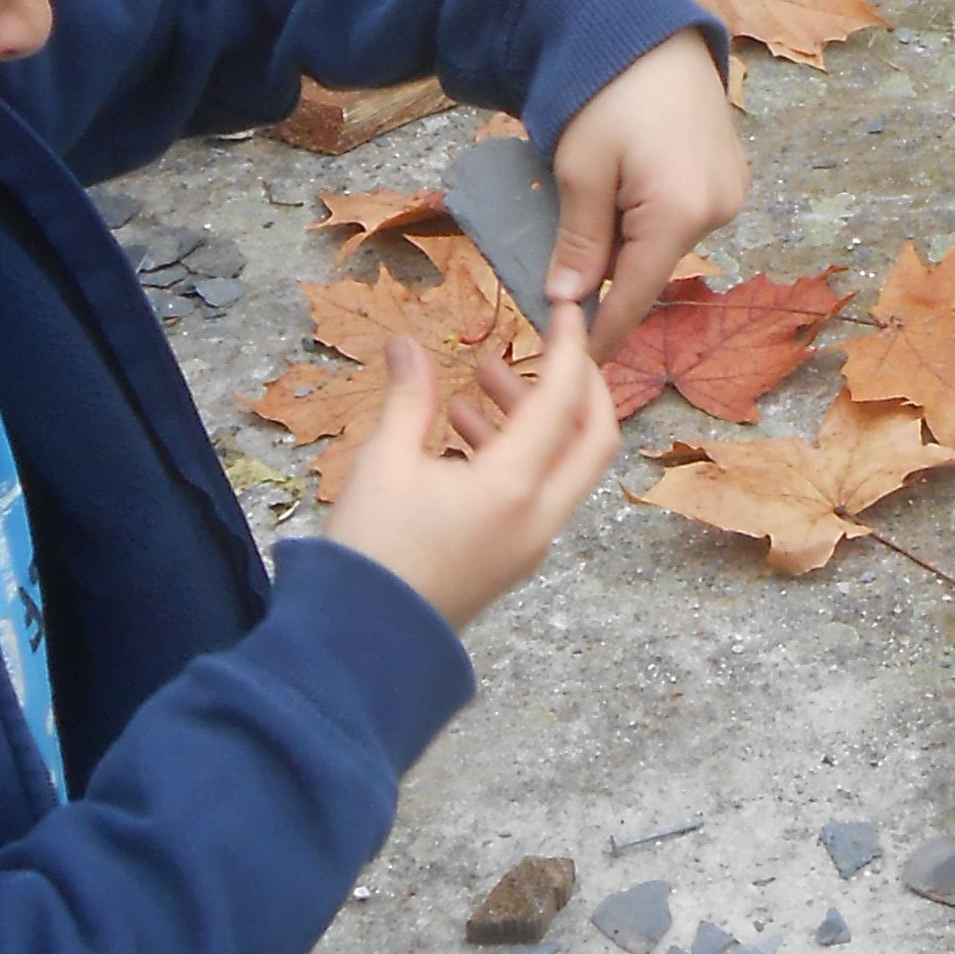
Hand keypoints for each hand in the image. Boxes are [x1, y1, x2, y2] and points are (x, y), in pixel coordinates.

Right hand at [325, 309, 620, 628]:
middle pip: (593, 438)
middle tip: (547, 348)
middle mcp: (539, 515)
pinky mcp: (512, 558)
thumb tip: (408, 344)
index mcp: (515, 485)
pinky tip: (461, 429)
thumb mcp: (384, 462)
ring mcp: (531, 542)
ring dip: (536, 418)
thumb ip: (410, 397)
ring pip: (562, 466)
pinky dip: (517, 454)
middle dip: (579, 386)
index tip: (565, 308)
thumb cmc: (372, 550)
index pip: (564, 400)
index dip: (567, 347)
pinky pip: (536, 493)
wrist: (362, 645)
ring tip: (479, 381)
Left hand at [548, 27, 750, 354]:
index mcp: (681, 213)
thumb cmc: (606, 91)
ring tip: (590, 218)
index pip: (635, 295)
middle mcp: (719, 209)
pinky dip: (651, 220)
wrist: (649, 28)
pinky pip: (684, 216)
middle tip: (561, 286)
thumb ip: (578, 240)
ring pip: (667, 244)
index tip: (576, 360)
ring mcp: (731, 191)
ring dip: (630, 245)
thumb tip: (566, 300)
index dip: (603, 332)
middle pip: (652, 269)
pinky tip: (623, 193)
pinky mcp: (731, 174)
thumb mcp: (579, 170)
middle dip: (610, 281)